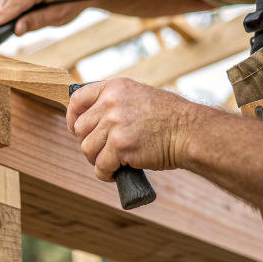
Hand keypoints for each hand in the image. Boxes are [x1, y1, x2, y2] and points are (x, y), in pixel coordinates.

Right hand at [0, 0, 97, 35]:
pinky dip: (18, 4)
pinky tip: (32, 5)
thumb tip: (16, 30)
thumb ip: (36, 21)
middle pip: (12, 1)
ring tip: (36, 13)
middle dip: (10, 18)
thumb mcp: (59, 16)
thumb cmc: (74, 0)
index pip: (19, 2)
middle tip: (9, 34)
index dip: (4, 16)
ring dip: (15, 11)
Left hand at [66, 78, 201, 181]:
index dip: (72, 117)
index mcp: (114, 87)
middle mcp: (111, 102)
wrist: (190, 132)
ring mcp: (114, 123)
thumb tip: (91, 120)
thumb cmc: (169, 118)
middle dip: (89, 143)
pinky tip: (115, 174)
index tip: (75, 130)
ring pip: (87, 149)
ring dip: (96, 160)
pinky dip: (105, 174)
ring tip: (111, 163)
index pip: (77, 99)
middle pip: (80, 129)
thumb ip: (115, 103)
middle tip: (104, 152)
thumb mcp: (138, 96)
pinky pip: (100, 166)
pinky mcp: (120, 145)